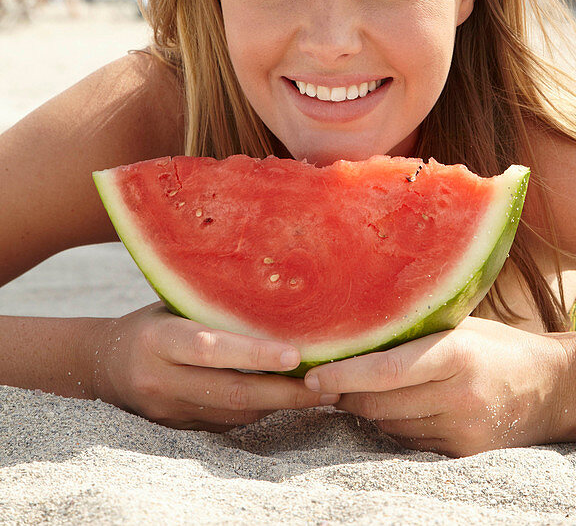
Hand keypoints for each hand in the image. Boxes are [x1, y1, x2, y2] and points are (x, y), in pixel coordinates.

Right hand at [90, 302, 337, 430]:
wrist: (102, 365)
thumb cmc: (152, 321)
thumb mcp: (173, 304)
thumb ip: (213, 306)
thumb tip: (275, 293)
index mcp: (159, 339)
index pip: (210, 348)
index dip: (254, 353)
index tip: (296, 354)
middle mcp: (161, 379)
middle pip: (230, 392)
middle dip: (283, 392)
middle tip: (326, 386)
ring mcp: (167, 411)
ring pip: (232, 414)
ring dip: (277, 404)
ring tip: (319, 392)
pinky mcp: (176, 430)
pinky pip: (225, 425)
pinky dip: (256, 411)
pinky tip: (283, 398)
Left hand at [303, 317, 569, 456]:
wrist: (554, 387)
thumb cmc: (499, 345)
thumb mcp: (463, 326)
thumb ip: (418, 331)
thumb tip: (359, 327)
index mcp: (457, 355)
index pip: (387, 371)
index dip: (344, 375)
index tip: (312, 376)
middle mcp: (459, 396)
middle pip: (380, 403)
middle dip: (347, 393)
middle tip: (325, 380)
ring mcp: (462, 430)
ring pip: (390, 426)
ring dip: (368, 411)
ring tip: (358, 390)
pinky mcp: (465, 454)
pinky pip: (410, 443)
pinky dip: (395, 428)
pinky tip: (395, 409)